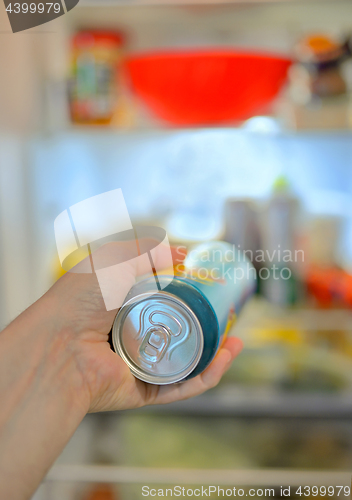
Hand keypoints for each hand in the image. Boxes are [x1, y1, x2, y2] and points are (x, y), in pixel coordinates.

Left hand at [46, 241, 242, 412]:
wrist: (58, 346)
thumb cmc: (82, 299)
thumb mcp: (115, 258)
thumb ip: (147, 249)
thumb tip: (182, 251)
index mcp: (127, 308)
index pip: (167, 302)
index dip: (193, 297)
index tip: (216, 290)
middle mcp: (135, 337)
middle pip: (182, 333)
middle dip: (211, 328)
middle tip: (231, 318)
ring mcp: (141, 366)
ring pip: (187, 362)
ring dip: (216, 354)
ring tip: (236, 341)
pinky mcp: (144, 392)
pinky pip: (181, 387)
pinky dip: (205, 377)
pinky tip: (223, 359)